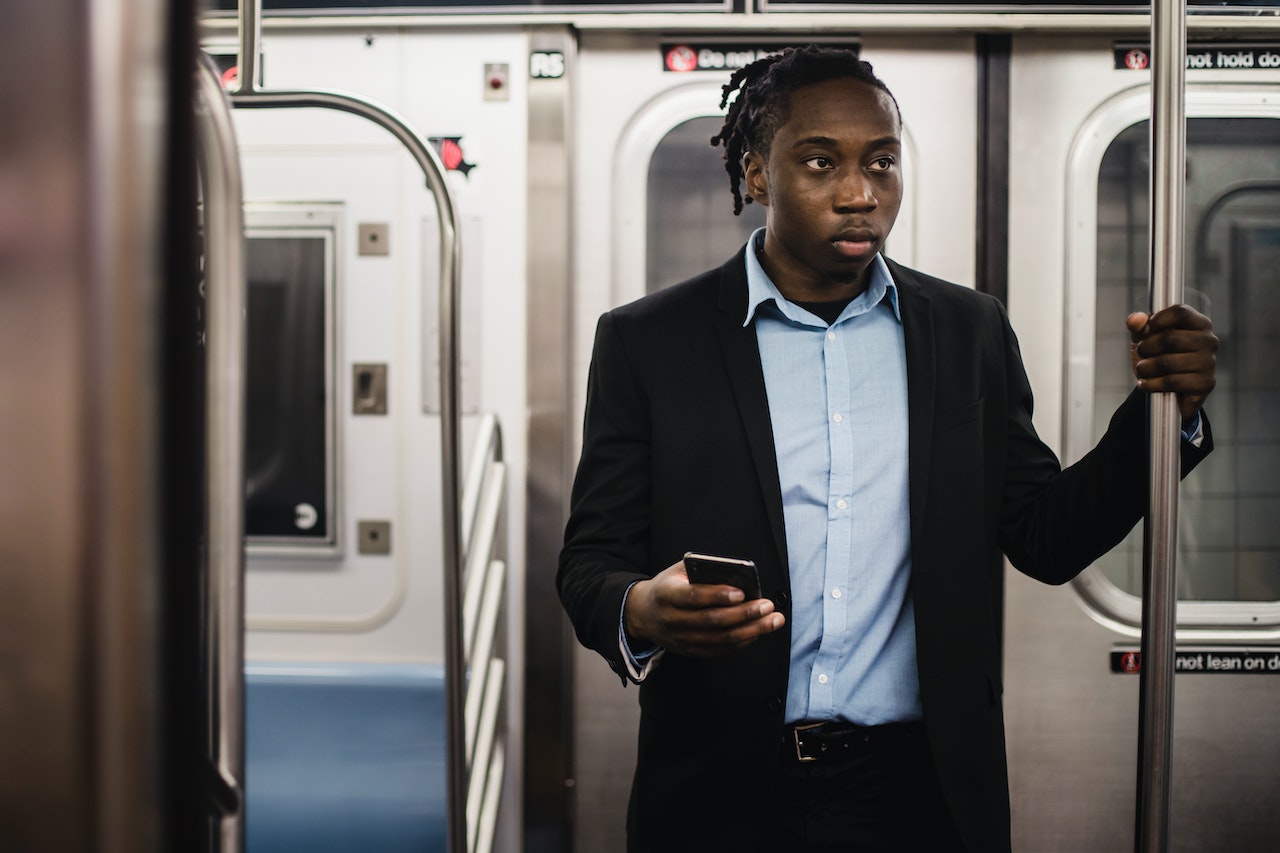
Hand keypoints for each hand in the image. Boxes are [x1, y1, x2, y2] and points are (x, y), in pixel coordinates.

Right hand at [623, 560, 784, 656]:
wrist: (644, 614)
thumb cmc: (668, 587)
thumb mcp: (677, 572)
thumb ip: (702, 571)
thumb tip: (737, 576)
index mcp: (666, 595)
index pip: (693, 597)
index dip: (718, 595)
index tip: (742, 592)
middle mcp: (673, 620)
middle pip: (712, 621)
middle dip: (744, 614)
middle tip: (768, 606)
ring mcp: (682, 639)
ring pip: (721, 639)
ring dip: (751, 631)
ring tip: (773, 620)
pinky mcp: (691, 651)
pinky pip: (721, 650)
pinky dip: (743, 642)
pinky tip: (759, 632)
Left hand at [1127, 305, 1217, 420]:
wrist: (1168, 390)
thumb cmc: (1158, 356)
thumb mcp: (1145, 337)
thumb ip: (1138, 325)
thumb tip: (1135, 320)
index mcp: (1198, 323)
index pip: (1180, 312)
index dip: (1157, 321)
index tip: (1146, 331)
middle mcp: (1209, 340)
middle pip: (1169, 339)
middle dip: (1146, 348)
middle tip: (1142, 353)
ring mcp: (1209, 362)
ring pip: (1167, 363)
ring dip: (1145, 368)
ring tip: (1142, 369)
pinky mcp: (1205, 383)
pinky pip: (1171, 382)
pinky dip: (1152, 384)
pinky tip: (1145, 383)